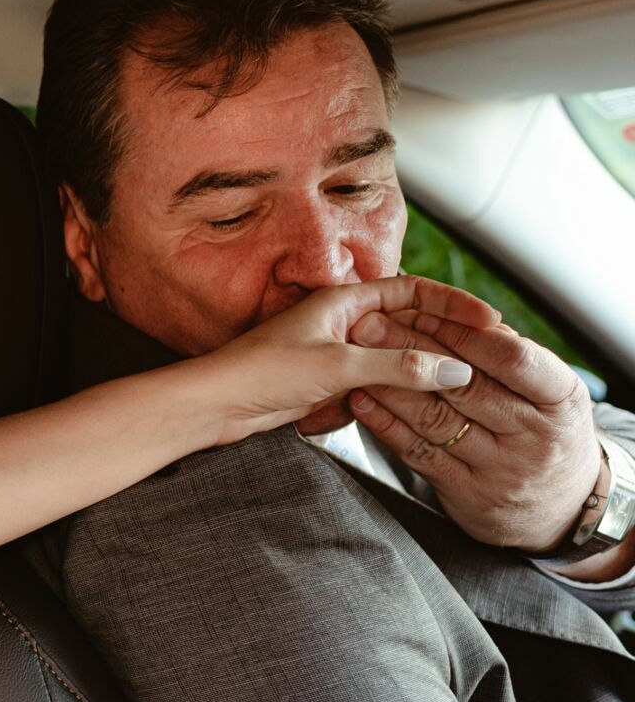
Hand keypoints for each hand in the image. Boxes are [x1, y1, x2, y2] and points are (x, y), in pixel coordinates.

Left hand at [199, 276, 494, 445]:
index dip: (452, 304)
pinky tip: (382, 410)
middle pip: (406, 327)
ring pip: (388, 361)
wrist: (213, 405)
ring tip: (442, 390)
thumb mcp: (339, 366)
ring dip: (406, 376)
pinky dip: (377, 397)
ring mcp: (332, 353)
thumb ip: (399, 366)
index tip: (488, 321)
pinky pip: (366, 386)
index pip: (412, 291)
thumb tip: (453, 369)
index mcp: (343, 301)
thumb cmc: (260, 372)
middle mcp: (340, 322)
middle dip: (437, 345)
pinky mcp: (322, 382)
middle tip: (477, 362)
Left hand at [345, 310, 600, 551]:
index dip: (464, 334)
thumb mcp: (551, 393)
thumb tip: (464, 316)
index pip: (512, 357)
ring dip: (391, 383)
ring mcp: (500, 468)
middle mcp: (535, 436)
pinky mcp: (465, 492)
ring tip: (358, 354)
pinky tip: (361, 400)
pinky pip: (417, 452)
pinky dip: (385, 424)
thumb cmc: (546, 432)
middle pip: (465, 384)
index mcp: (563, 400)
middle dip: (411, 349)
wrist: (557, 508)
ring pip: (436, 418)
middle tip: (369, 324)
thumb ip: (512, 357)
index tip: (422, 312)